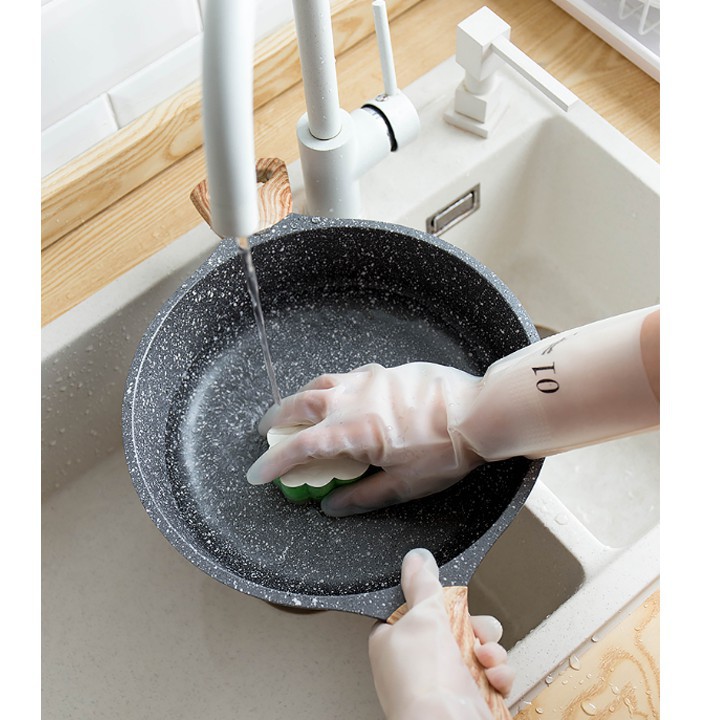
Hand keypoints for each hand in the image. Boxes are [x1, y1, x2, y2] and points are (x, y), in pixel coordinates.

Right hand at [246, 362, 486, 514]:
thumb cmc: (444, 452)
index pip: (301, 447)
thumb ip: (363, 495)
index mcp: (353, 431)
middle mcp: (353, 400)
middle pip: (301, 404)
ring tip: (295, 409)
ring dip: (300, 397)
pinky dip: (332, 386)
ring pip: (321, 383)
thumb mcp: (404, 485)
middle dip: (277, 418)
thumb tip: (331, 505)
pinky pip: (347, 375)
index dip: (275, 462)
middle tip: (267, 430)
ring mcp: (369, 380)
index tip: (258, 473)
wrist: (477, 412)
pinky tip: (340, 395)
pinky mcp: (386, 371)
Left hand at [369, 548, 513, 719]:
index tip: (449, 599)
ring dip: (490, 649)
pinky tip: (492, 677)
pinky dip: (498, 674)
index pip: (417, 608)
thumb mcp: (421, 615)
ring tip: (484, 656)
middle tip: (473, 629)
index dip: (438, 601)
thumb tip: (417, 559)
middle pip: (455, 624)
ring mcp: (445, 682)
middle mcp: (419, 663)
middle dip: (474, 624)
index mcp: (394, 641)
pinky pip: (492, 674)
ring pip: (478, 647)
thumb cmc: (422, 682)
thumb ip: (422, 584)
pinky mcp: (471, 698)